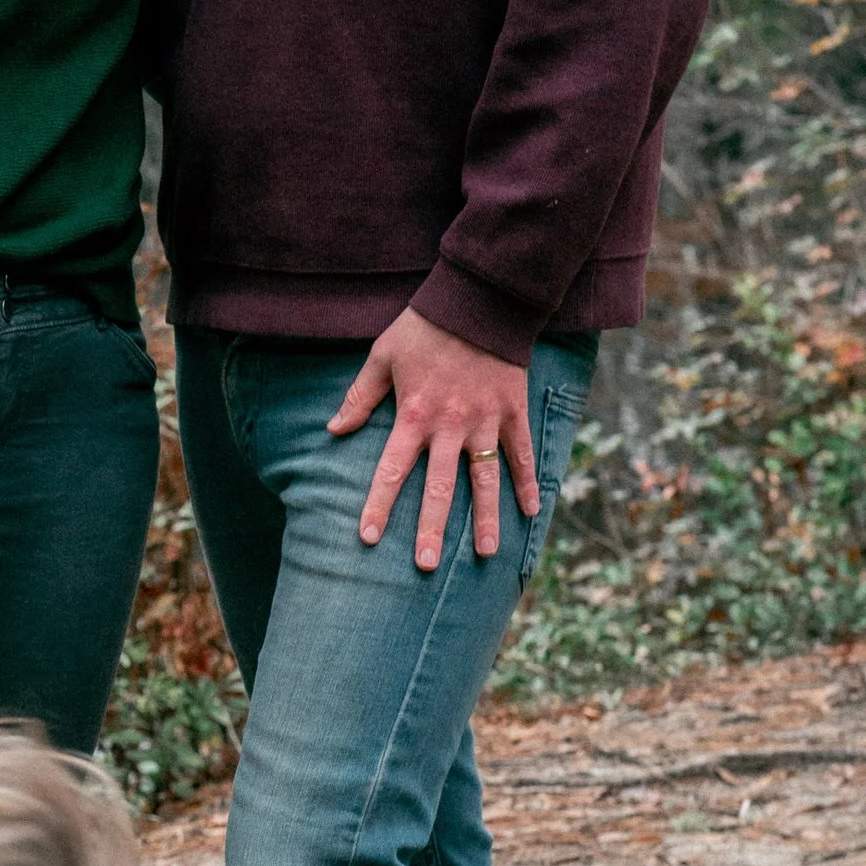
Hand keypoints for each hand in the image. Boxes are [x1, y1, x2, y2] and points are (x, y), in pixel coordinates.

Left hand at [328, 307, 537, 570]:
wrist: (480, 300)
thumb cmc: (425, 327)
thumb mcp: (383, 355)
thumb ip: (360, 396)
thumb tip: (333, 428)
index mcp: (414, 415)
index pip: (392, 470)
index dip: (378, 505)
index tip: (367, 538)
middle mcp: (449, 426)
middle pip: (440, 488)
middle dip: (432, 529)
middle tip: (426, 565)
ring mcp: (485, 421)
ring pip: (486, 479)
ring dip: (487, 518)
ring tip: (488, 554)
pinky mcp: (513, 410)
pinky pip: (521, 452)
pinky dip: (527, 481)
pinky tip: (531, 511)